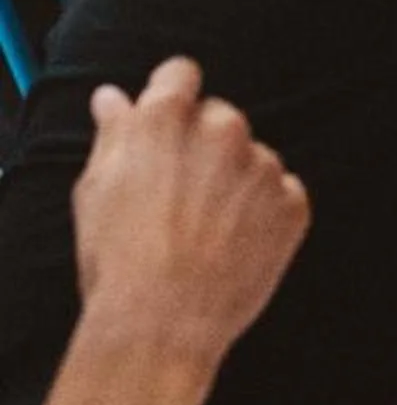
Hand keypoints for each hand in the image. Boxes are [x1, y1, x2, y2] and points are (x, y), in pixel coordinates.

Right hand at [73, 58, 308, 378]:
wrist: (159, 329)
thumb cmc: (117, 262)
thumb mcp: (95, 192)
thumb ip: (112, 135)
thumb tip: (113, 98)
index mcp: (169, 118)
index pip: (180, 75)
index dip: (171, 99)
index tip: (167, 129)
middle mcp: (223, 129)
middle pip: (218, 118)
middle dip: (202, 147)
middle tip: (179, 201)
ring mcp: (262, 166)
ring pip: (251, 158)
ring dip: (234, 182)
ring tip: (202, 234)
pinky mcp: (292, 203)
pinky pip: (281, 194)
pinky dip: (263, 214)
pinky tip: (232, 246)